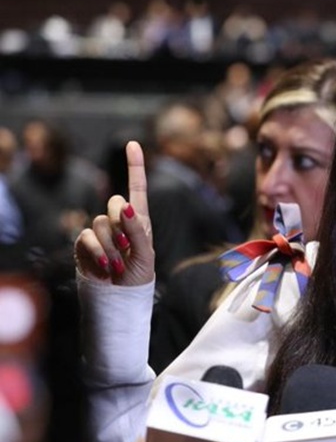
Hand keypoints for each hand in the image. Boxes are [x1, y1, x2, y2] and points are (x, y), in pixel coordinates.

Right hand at [74, 141, 154, 285]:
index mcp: (140, 220)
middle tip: (127, 248)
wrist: (119, 298)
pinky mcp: (84, 244)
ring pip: (100, 222)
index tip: (133, 143)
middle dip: (122, 223)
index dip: (135, 166)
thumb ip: (137, 229)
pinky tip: (105, 267)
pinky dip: (97, 252)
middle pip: (115, 202)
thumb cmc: (138, 276)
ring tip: (118, 265)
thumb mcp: (145, 253)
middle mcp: (120, 222)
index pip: (138, 189)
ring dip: (111, 246)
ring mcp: (101, 232)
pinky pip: (87, 237)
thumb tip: (126, 205)